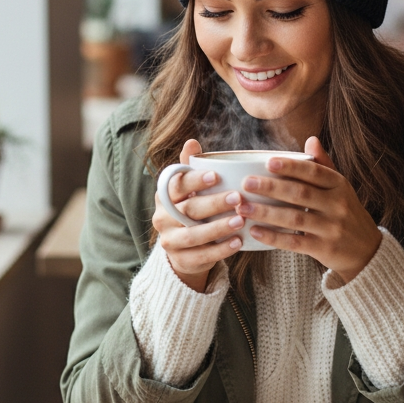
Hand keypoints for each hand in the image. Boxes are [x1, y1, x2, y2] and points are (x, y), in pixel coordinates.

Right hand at [151, 139, 244, 292]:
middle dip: (214, 203)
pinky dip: (220, 249)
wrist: (184, 248)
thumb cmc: (191, 209)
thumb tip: (192, 142)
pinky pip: (201, 256)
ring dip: (218, 227)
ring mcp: (170, 240)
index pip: (176, 185)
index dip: (195, 180)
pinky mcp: (181, 260)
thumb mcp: (189, 189)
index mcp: (165, 196)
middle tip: (237, 197)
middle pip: (188, 210)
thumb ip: (190, 167)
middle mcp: (162, 218)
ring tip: (240, 221)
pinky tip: (238, 242)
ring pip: (193, 235)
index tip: (216, 175)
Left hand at [237, 137, 382, 283]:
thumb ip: (324, 165)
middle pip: (301, 193)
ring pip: (295, 218)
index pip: (314, 172)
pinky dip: (274, 237)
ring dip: (267, 212)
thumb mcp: (341, 188)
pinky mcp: (324, 249)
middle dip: (272, 187)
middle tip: (247, 183)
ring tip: (243, 207)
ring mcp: (331, 228)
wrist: (367, 250)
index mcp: (339, 185)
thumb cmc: (346, 213)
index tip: (269, 162)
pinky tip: (255, 231)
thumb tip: (310, 139)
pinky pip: (295, 242)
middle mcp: (337, 205)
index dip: (292, 167)